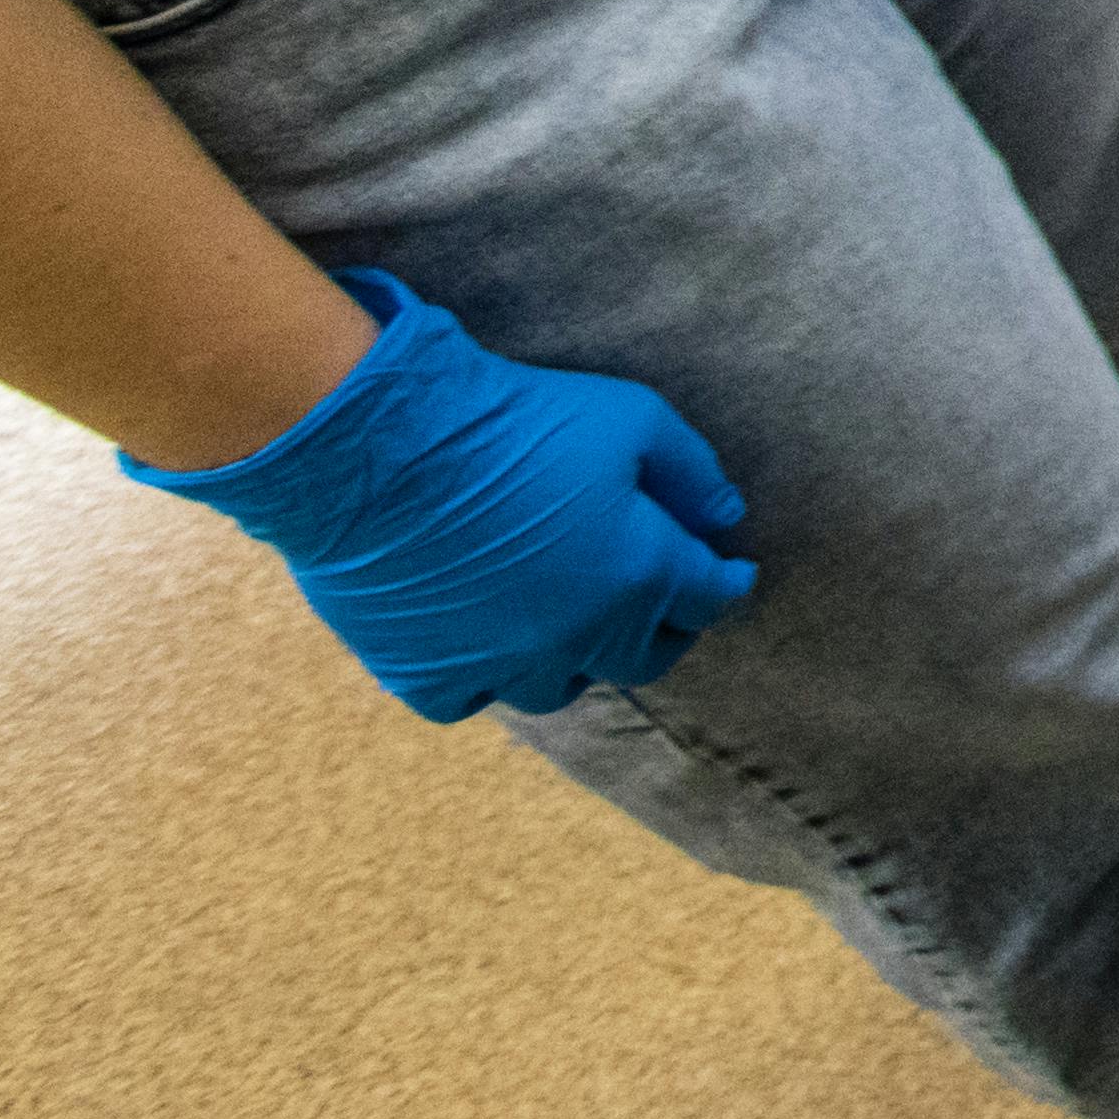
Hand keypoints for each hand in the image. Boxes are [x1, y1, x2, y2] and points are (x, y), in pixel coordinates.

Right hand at [123, 272, 754, 720]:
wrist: (387, 449)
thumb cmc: (518, 423)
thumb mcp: (633, 420)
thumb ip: (692, 474)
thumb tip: (725, 517)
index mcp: (640, 576)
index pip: (708, 598)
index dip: (725, 583)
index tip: (730, 574)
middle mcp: (579, 637)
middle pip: (644, 658)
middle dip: (665, 629)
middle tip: (665, 608)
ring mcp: (502, 666)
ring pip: (560, 686)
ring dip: (577, 657)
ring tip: (576, 627)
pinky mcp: (428, 677)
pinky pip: (474, 698)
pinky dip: (488, 677)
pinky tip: (490, 645)